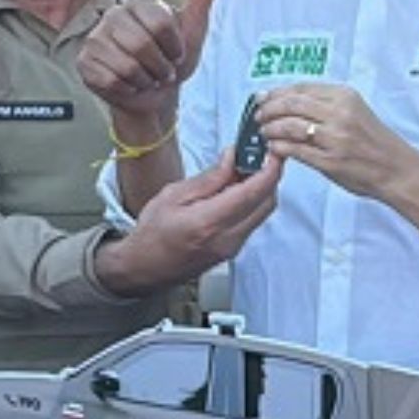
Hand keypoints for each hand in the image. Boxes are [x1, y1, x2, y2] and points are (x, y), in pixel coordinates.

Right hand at [78, 0, 221, 131]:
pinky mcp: (84, 61)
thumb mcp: (194, 28)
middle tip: (162, 69)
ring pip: (126, 66)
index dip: (174, 46)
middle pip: (141, 45)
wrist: (157, 94)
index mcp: (139, 2)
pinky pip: (111, 80)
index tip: (176, 52)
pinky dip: (129, 89)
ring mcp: (95, 37)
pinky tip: (129, 84)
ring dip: (146, 79)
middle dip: (161, 66)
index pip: (159, 23)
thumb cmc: (174, 59)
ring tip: (147, 76)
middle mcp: (113, 14)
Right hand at [98, 148, 281, 295]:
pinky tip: (236, 191)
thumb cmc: (152, 232)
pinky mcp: (234, 250)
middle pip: (267, 202)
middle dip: (269, 176)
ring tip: (242, 171)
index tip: (273, 152)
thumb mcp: (174, 195)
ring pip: (263, 212)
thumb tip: (232, 157)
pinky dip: (252, 202)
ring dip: (261, 189)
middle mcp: (227, 238)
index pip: (253, 192)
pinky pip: (253, 221)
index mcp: (208, 222)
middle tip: (257, 156)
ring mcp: (233, 247)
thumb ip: (209, 178)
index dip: (270, 169)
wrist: (145, 266)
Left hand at [255, 83, 418, 210]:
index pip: (301, 88)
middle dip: (267, 109)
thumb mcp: (356, 111)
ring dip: (270, 129)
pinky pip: (294, 150)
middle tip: (258, 115)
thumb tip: (290, 102)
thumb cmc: (376, 143)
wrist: (397, 169)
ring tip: (264, 133)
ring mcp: (334, 138)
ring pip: (289, 126)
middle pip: (290, 104)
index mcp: (345, 96)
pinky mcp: (330, 161)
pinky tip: (274, 148)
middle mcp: (339, 113)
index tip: (263, 97)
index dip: (276, 92)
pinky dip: (278, 148)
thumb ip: (326, 105)